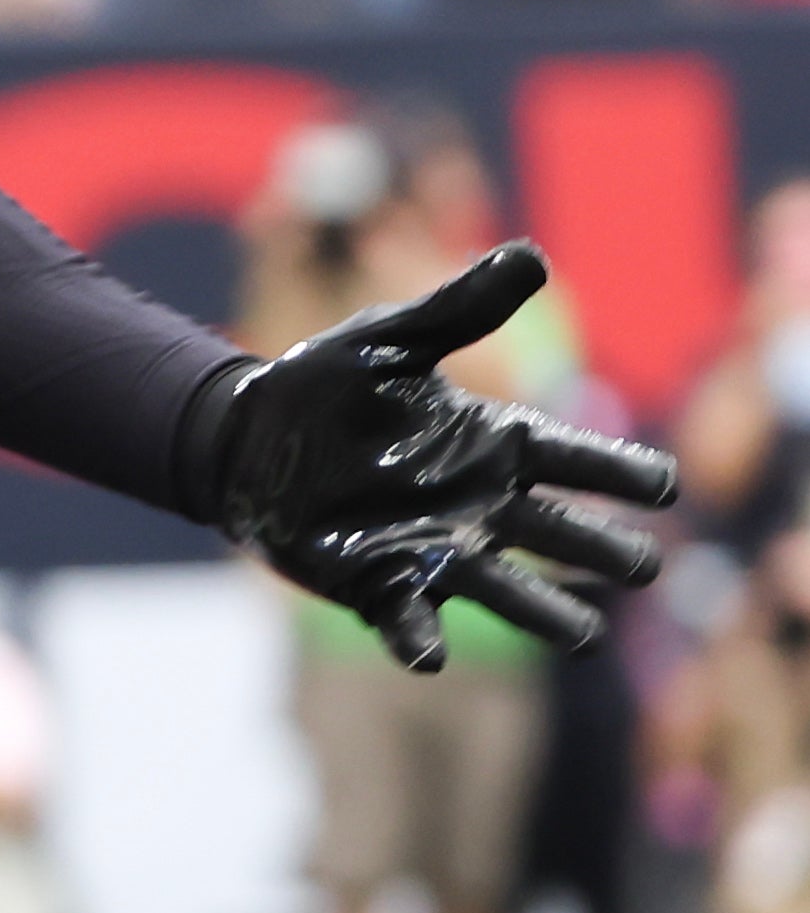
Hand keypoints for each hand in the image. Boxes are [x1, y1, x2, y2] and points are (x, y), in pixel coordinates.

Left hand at [190, 242, 674, 670]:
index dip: (622, 471)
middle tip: (641, 565)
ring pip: (509, 593)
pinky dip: (421, 639)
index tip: (664, 484)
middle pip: (562, 533)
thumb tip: (532, 255)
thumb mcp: (390, 339)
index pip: (575, 458)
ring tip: (582, 638)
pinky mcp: (381, 583)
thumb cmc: (329, 383)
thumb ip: (458, 308)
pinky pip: (410, 620)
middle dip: (604, 550)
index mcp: (492, 443)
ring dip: (545, 614)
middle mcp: (480, 505)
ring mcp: (436, 550)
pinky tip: (430, 656)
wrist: (247, 436)